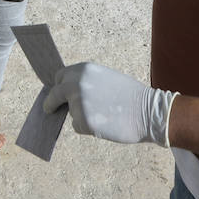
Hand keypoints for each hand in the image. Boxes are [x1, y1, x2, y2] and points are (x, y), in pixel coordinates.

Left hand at [43, 62, 177, 146]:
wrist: (149, 112)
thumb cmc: (131, 96)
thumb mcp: (106, 78)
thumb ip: (86, 82)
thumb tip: (69, 93)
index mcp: (83, 70)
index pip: (60, 76)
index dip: (59, 86)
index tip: (56, 92)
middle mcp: (76, 83)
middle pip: (54, 94)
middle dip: (52, 102)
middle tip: (49, 109)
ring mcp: (78, 102)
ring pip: (70, 113)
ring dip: (81, 116)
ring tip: (105, 115)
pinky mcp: (82, 121)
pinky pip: (78, 126)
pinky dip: (87, 128)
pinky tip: (105, 124)